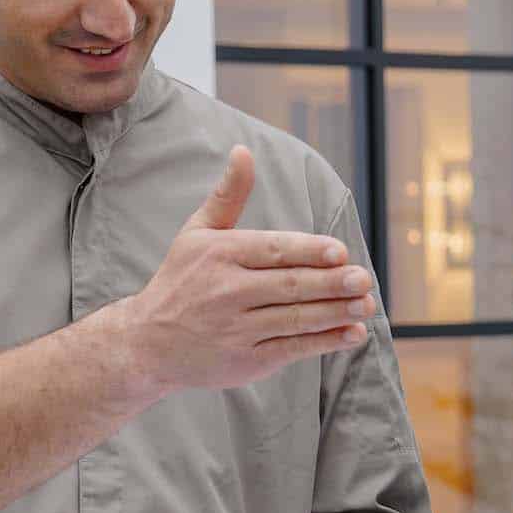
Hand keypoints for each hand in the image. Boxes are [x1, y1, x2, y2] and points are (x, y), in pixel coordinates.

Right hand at [115, 146, 378, 394]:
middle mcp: (225, 292)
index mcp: (218, 255)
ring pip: (294, 319)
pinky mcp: (244, 361)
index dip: (309, 252)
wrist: (147, 343)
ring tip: (366, 304)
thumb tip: (243, 151)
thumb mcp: (196, 234)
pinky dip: (323, 342)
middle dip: (330, 283)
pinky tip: (351, 333)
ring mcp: (235, 329)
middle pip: (288, 286)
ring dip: (334, 313)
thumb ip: (227, 196)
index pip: (272, 250)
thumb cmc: (180, 280)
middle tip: (364, 279)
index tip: (340, 252)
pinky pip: (290, 349)